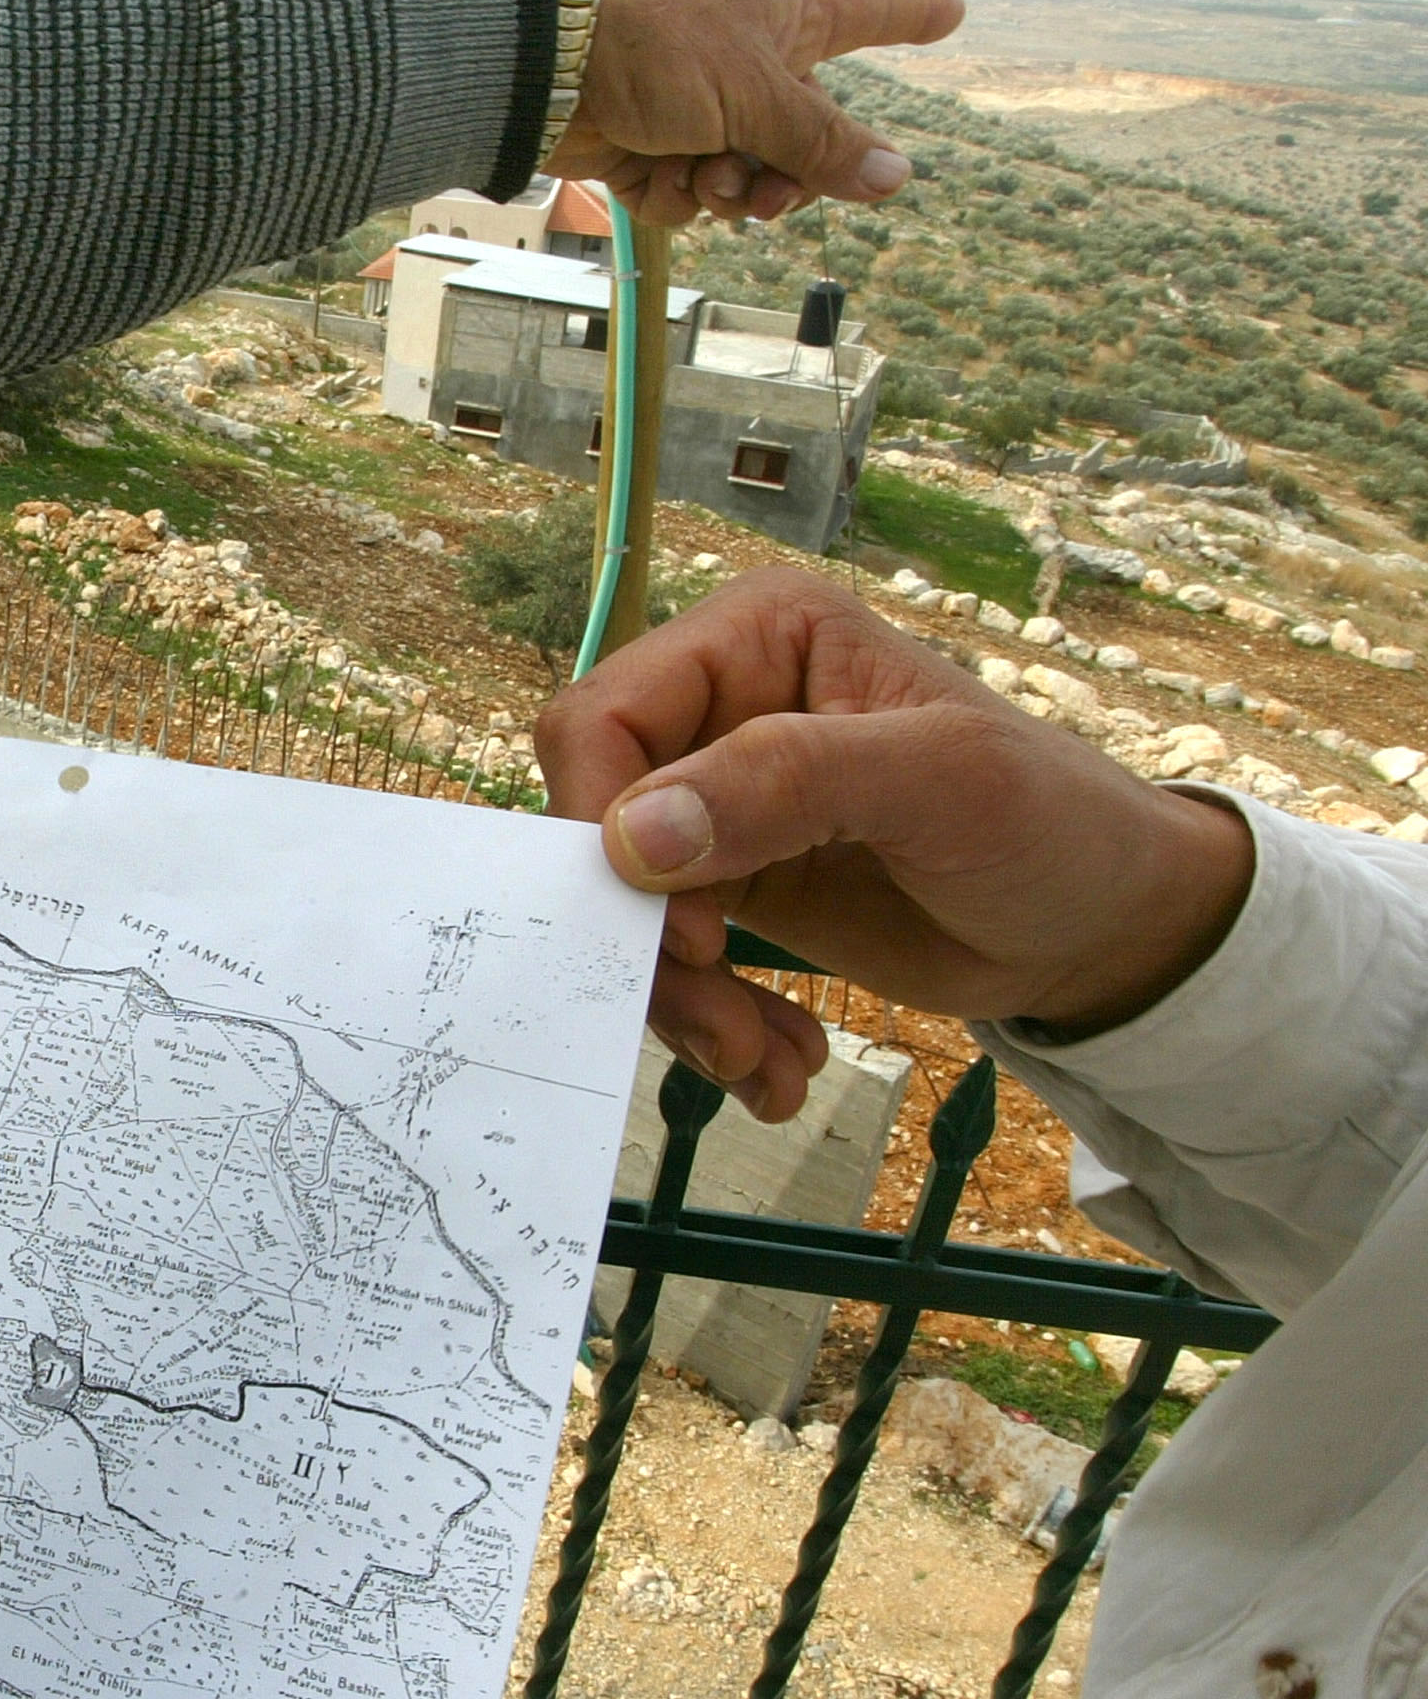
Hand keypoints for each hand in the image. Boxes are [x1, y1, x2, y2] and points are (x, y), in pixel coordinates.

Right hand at [537, 570, 1255, 1120]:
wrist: (1105, 926)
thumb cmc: (1052, 821)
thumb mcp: (939, 781)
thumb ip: (786, 782)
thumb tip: (630, 837)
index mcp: (754, 637)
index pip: (604, 717)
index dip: (606, 826)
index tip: (687, 928)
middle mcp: (716, 709)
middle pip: (594, 825)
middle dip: (646, 938)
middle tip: (720, 1021)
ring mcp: (716, 804)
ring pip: (618, 906)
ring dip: (680, 1001)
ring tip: (762, 1059)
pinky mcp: (727, 886)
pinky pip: (664, 958)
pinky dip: (709, 1023)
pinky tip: (778, 1060)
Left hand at [549, 0, 966, 225]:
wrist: (547, 68)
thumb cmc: (657, 45)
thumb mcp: (755, 93)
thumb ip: (821, 141)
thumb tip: (896, 178)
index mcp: (787, 16)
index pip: (866, 11)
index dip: (908, 14)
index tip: (950, 13)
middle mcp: (748, 60)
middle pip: (806, 133)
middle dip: (791, 176)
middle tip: (768, 195)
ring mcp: (698, 107)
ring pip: (746, 176)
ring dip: (728, 191)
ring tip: (704, 174)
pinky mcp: (650, 148)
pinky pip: (688, 196)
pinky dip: (676, 197)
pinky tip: (657, 177)